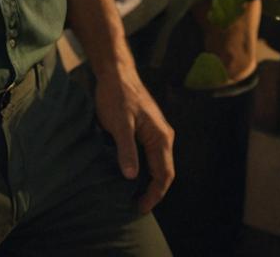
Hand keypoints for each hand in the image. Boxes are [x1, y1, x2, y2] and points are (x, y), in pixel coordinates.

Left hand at [94, 61, 174, 213]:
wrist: (116, 72)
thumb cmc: (117, 95)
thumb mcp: (119, 123)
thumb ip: (126, 149)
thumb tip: (131, 176)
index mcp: (161, 137)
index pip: (164, 175)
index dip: (154, 195)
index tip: (139, 208)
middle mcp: (164, 136)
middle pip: (164, 172)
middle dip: (152, 192)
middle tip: (135, 207)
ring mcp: (156, 132)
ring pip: (157, 164)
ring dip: (148, 181)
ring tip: (132, 195)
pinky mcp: (147, 129)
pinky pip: (150, 155)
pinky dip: (144, 169)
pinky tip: (130, 174)